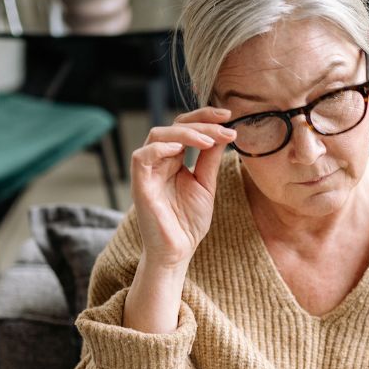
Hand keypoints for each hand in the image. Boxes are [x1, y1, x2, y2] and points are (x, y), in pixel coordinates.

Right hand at [129, 107, 236, 268]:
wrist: (177, 252)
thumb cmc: (189, 223)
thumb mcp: (206, 184)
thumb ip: (210, 159)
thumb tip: (224, 132)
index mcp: (174, 160)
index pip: (185, 127)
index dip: (205, 118)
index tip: (229, 116)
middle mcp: (159, 161)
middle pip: (174, 126)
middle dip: (201, 122)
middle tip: (225, 125)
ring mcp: (148, 171)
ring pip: (158, 135)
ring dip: (186, 133)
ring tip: (209, 141)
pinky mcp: (139, 183)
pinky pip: (142, 156)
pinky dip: (162, 148)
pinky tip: (183, 152)